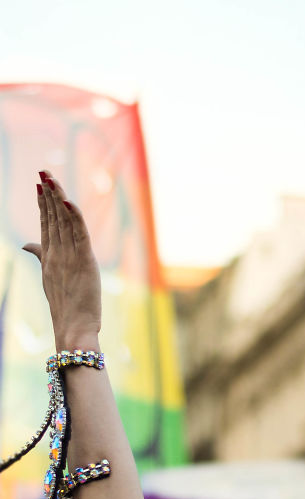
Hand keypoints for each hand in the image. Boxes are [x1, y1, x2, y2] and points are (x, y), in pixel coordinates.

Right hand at [23, 171, 101, 344]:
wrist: (73, 327)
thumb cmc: (65, 306)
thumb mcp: (50, 277)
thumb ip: (40, 256)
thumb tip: (26, 244)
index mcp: (50, 257)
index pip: (46, 224)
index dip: (43, 204)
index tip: (40, 185)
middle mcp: (56, 253)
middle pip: (52, 218)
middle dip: (48, 194)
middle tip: (43, 172)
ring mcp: (68, 256)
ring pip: (63, 221)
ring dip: (58, 198)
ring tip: (51, 179)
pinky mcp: (83, 260)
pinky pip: (79, 234)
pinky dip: (74, 216)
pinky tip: (68, 201)